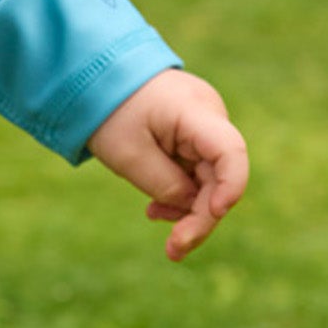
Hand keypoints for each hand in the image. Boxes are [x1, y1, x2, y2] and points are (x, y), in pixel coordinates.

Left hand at [86, 70, 247, 261]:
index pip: (230, 152)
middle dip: (200, 216)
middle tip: (174, 250)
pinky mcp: (194, 136)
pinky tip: (157, 209)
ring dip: (188, 208)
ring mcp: (204, 127)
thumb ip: (166, 186)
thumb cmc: (110, 111)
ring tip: (155, 220)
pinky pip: (196, 171)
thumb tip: (194, 208)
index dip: (230, 188)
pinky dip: (180, 192)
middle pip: (220, 176)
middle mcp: (209, 117)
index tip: (212, 213)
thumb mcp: (129, 156)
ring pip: (210, 179)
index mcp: (194, 112)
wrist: (97, 77)